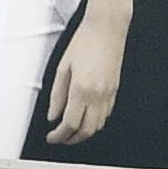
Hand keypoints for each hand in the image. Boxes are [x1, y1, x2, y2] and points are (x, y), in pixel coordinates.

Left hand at [46, 0, 128, 143]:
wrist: (107, 29)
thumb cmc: (85, 41)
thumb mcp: (63, 67)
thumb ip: (57, 95)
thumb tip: (52, 115)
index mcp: (81, 89)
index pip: (70, 123)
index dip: (59, 135)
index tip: (52, 137)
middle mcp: (98, 95)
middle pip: (86, 130)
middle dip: (72, 139)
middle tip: (61, 138)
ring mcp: (109, 93)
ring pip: (98, 125)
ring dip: (84, 132)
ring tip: (72, 130)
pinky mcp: (115, 90)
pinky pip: (106, 114)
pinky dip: (95, 121)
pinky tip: (86, 116)